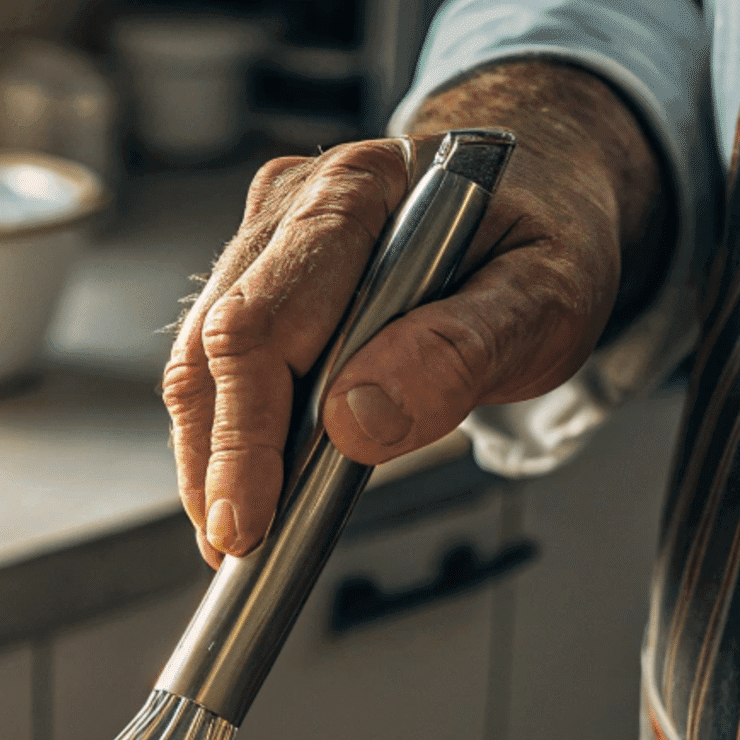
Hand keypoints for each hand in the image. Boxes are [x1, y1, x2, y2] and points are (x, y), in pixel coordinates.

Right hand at [162, 61, 667, 566]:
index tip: (248, 517)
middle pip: (212, 347)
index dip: (244, 432)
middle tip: (236, 547)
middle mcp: (294, 207)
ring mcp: (263, 247)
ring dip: (208, 463)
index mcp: (359, 192)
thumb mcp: (541, 301)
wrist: (536, 210)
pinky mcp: (253, 288)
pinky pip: (214, 376)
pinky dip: (220, 447)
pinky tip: (243, 496)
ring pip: (198, 367)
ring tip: (235, 536)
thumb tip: (356, 418)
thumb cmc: (536, 249)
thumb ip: (456, 352)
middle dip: (216, 461)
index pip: (264, 323)